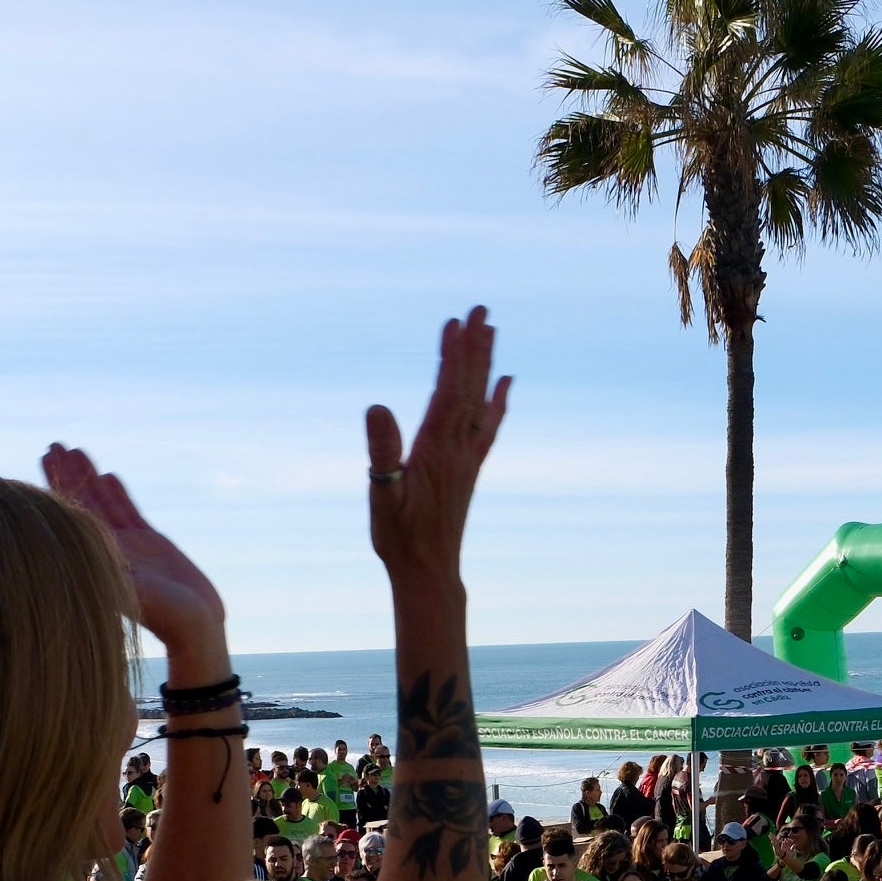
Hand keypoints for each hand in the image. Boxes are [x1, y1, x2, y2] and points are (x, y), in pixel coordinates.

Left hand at [40, 446, 225, 652]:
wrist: (194, 626)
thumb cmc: (161, 613)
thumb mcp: (127, 586)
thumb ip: (107, 560)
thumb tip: (76, 535)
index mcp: (95, 556)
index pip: (70, 512)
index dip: (56, 483)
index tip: (44, 457)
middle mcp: (108, 549)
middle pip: (83, 503)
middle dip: (68, 474)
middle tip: (52, 445)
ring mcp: (130, 546)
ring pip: (105, 504)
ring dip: (90, 477)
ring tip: (75, 450)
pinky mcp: (151, 545)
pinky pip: (130, 513)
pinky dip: (118, 494)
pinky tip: (107, 475)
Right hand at [366, 308, 509, 593]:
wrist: (428, 571)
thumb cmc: (399, 537)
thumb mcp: (381, 496)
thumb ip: (381, 453)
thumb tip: (376, 407)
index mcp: (436, 449)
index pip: (448, 392)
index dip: (453, 356)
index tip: (456, 321)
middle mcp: (458, 448)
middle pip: (470, 388)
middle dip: (475, 347)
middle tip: (482, 309)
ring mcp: (467, 457)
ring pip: (481, 401)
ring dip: (485, 364)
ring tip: (492, 331)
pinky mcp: (469, 468)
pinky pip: (488, 426)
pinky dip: (497, 401)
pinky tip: (505, 384)